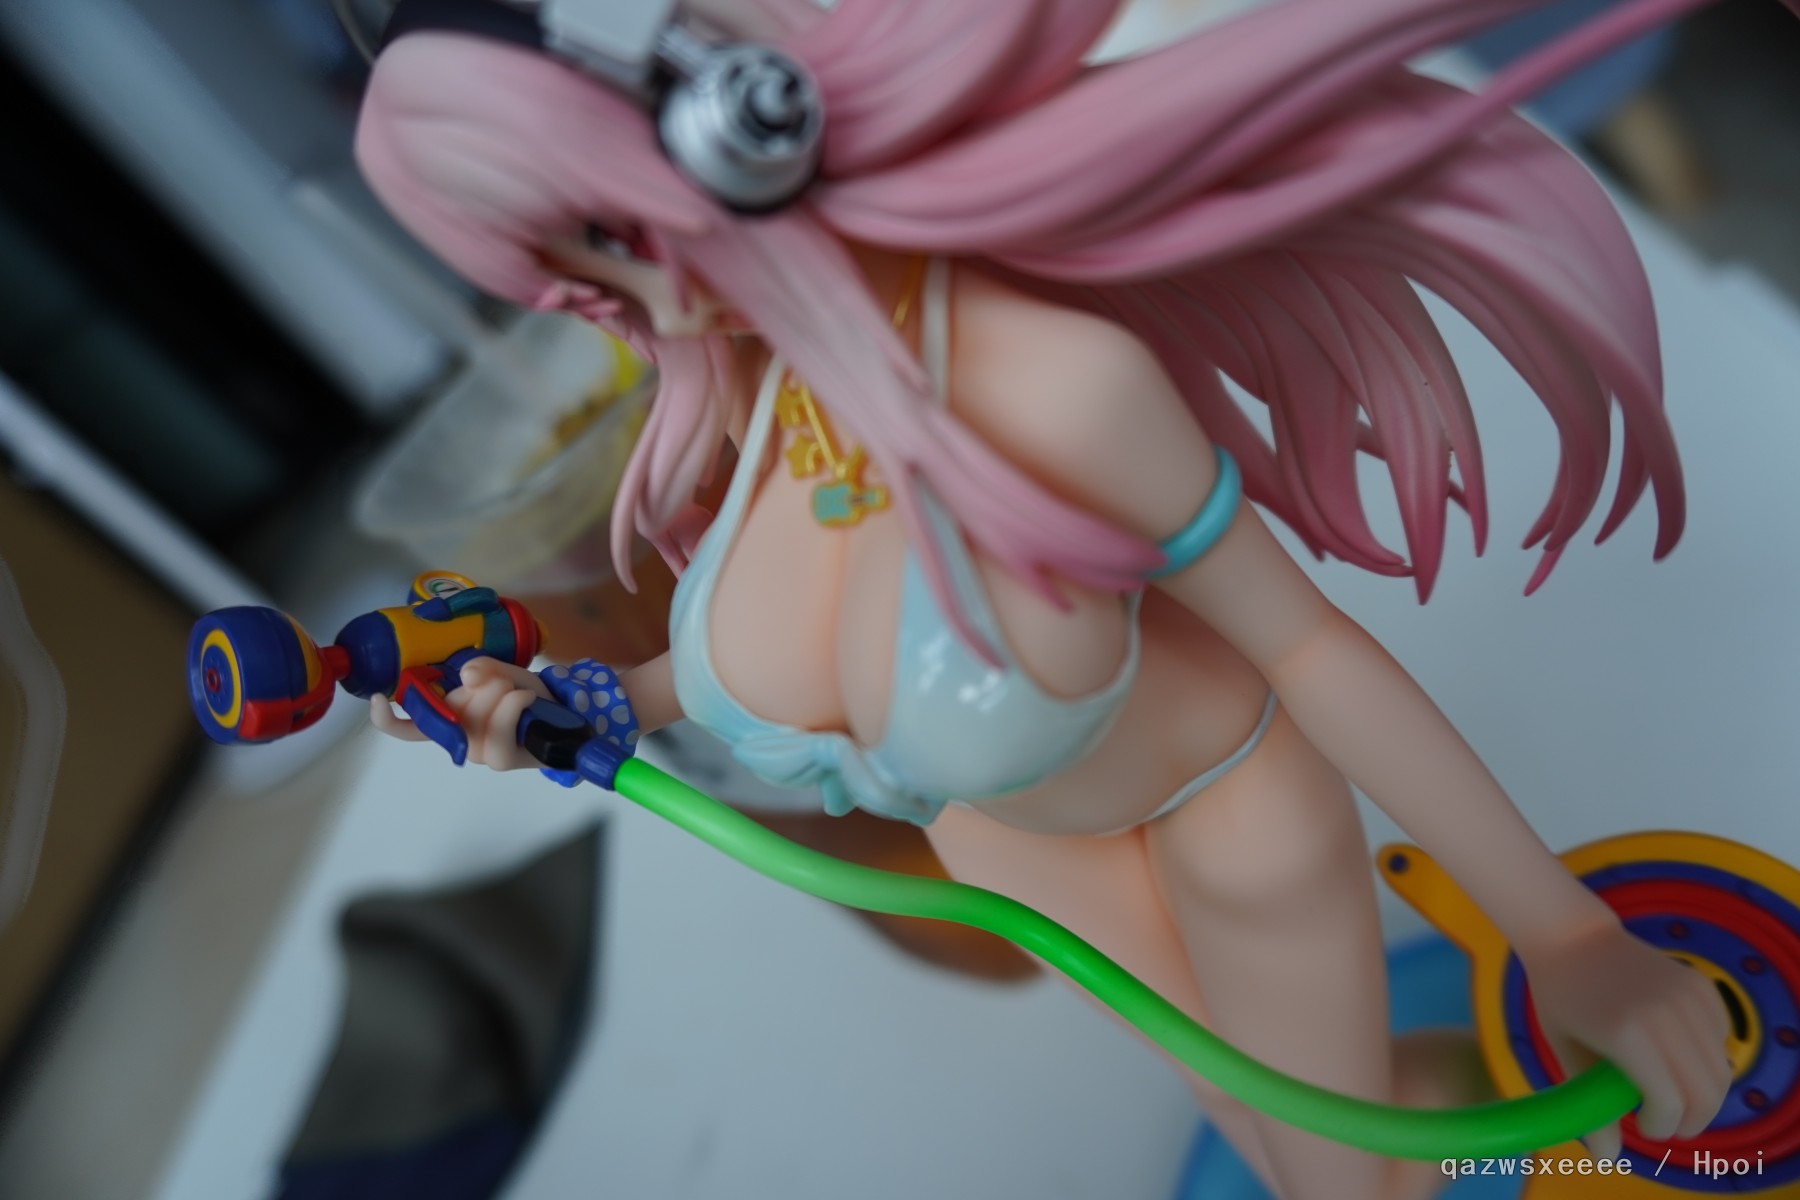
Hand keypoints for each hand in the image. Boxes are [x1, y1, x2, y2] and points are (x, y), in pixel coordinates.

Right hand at [368, 657, 552, 770]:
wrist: (561, 717)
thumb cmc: (522, 695)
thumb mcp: (500, 672)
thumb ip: (482, 668)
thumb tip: (468, 675)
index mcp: (449, 718)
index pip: (408, 726)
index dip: (386, 719)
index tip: (375, 699)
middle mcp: (458, 738)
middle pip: (454, 704)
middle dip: (483, 683)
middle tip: (504, 684)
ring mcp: (478, 752)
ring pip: (479, 712)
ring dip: (503, 691)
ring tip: (517, 692)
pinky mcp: (500, 760)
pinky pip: (500, 726)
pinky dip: (514, 703)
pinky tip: (526, 699)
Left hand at [1521, 917, 1731, 1158]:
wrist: (1573, 935)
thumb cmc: (1561, 995)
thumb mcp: (1566, 1051)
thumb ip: (1590, 1106)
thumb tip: (1607, 1157)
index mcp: (1627, 1033)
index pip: (1670, 1103)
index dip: (1660, 1126)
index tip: (1641, 1126)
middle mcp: (1666, 1015)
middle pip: (1706, 1094)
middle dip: (1690, 1121)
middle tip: (1664, 1123)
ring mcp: (1689, 997)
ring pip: (1720, 1071)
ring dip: (1701, 1095)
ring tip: (1668, 1093)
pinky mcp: (1702, 986)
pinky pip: (1720, 1040)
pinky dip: (1706, 1061)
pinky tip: (1674, 1057)